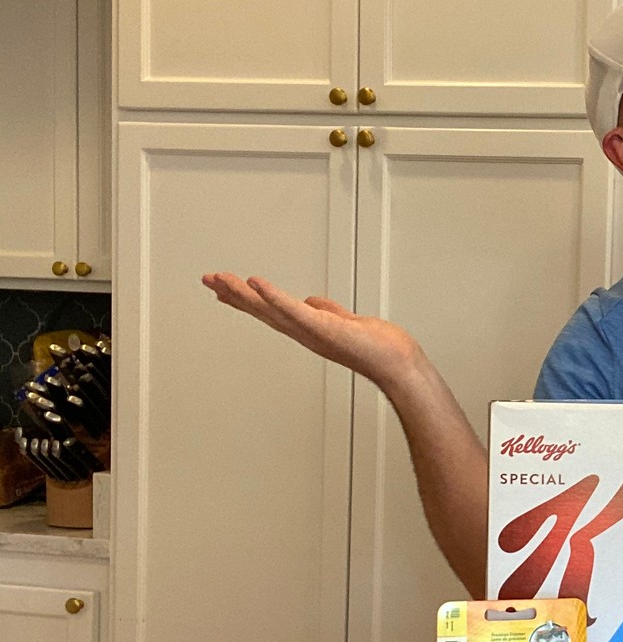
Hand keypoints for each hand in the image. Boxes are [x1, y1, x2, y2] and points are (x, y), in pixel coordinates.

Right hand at [201, 272, 423, 394]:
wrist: (394, 362)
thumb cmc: (376, 347)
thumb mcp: (346, 322)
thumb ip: (328, 311)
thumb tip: (314, 302)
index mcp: (307, 328)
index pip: (270, 310)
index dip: (246, 299)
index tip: (224, 288)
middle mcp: (303, 332)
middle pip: (261, 310)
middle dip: (233, 294)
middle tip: (208, 279)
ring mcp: (310, 330)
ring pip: (269, 309)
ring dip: (243, 294)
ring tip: (221, 279)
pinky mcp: (321, 326)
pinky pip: (292, 309)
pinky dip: (273, 296)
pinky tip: (256, 283)